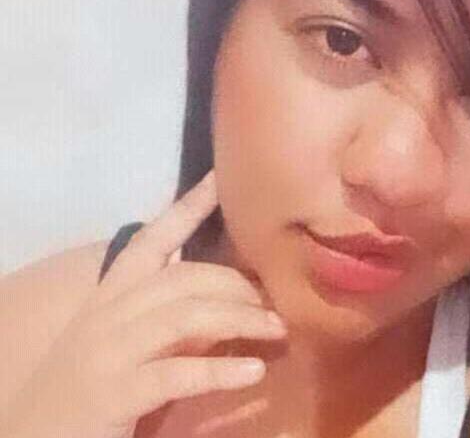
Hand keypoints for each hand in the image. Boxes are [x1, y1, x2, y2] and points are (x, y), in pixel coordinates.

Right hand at [3, 171, 285, 437]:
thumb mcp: (125, 336)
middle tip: (276, 300)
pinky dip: (220, 370)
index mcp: (112, 294)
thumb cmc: (88, 382)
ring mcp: (109, 351)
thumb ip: (164, 311)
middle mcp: (109, 312)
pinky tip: (253, 371)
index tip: (222, 177)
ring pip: (184, 315)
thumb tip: (224, 295)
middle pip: (182, 277)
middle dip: (236, 283)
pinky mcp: (113, 393)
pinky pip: (176, 373)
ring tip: (277, 329)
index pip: (152, 238)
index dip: (188, 206)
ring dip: (239, 318)